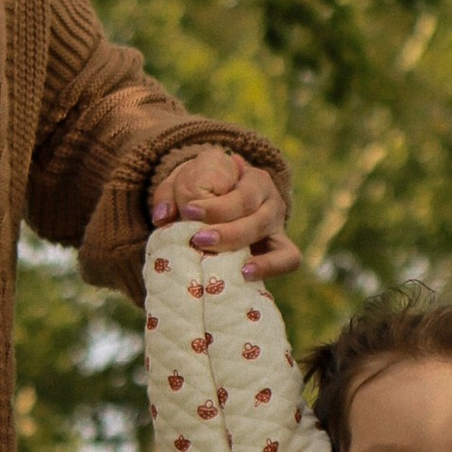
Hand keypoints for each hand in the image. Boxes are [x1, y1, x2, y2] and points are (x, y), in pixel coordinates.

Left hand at [149, 142, 300, 277]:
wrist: (227, 202)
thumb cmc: (204, 192)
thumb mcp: (186, 184)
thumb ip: (170, 195)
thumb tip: (162, 216)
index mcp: (249, 177)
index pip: (239, 192)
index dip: (215, 205)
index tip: (188, 212)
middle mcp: (269, 197)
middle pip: (253, 213)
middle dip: (225, 229)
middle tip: (198, 239)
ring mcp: (277, 223)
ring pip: (266, 232)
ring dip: (239, 245)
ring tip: (216, 260)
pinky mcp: (282, 246)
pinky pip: (289, 258)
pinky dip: (270, 266)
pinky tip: (245, 274)